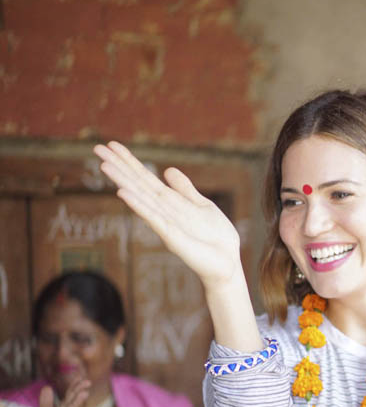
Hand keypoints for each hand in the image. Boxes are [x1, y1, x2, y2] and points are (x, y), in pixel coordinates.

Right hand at [93, 141, 241, 288]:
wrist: (227, 262)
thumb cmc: (215, 238)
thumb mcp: (202, 206)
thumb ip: (185, 190)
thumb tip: (168, 170)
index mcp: (171, 202)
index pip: (147, 178)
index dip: (130, 162)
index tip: (112, 144)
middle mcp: (164, 212)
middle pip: (139, 185)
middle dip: (119, 167)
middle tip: (97, 149)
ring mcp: (166, 224)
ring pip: (142, 199)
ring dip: (123, 182)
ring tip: (104, 166)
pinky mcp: (173, 238)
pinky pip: (154, 219)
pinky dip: (139, 206)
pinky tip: (123, 193)